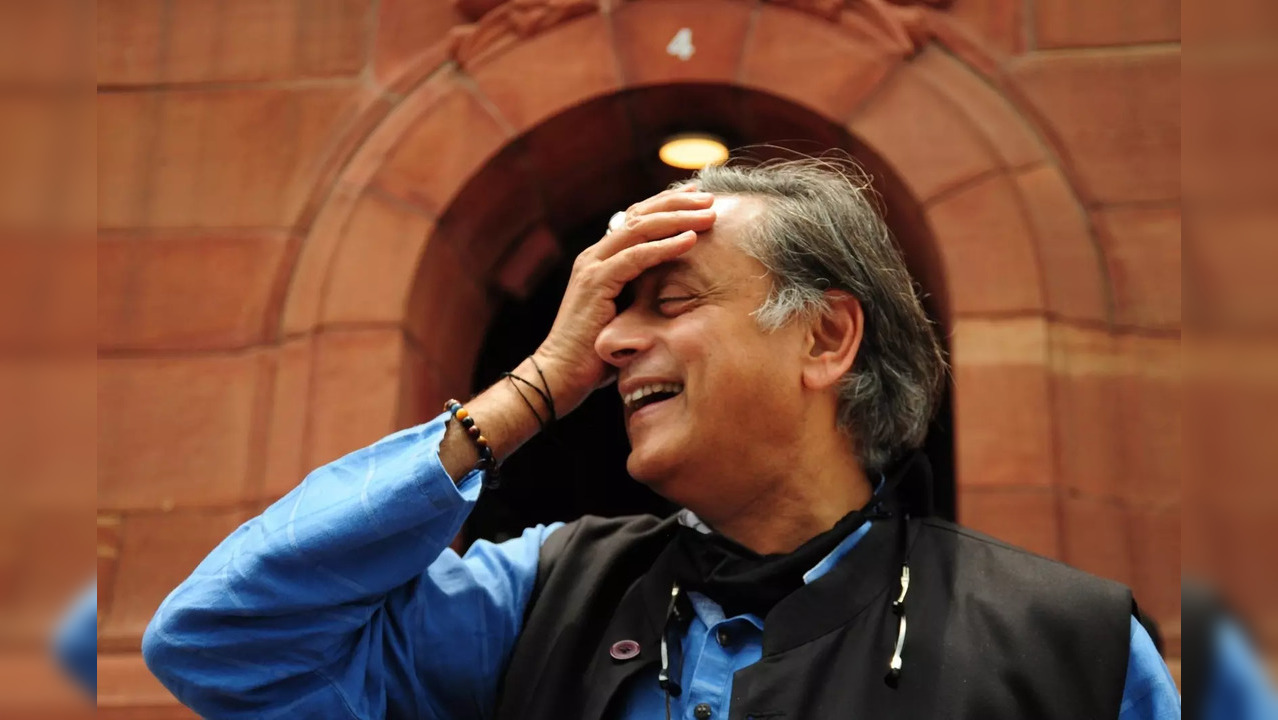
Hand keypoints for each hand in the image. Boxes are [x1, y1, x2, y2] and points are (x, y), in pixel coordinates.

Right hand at [533, 185, 715, 415]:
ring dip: (677, 218)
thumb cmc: (596, 354)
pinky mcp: (596, 283)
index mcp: (601, 259)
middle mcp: (595, 255)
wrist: (561, 374)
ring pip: (640, 228)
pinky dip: (665, 246)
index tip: (699, 199)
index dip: (668, 205)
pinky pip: (636, 256)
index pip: (637, 220)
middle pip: (640, 215)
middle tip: (710, 197)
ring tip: (708, 213)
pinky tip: (691, 240)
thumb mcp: (626, 315)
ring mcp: (593, 266)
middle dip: (677, 203)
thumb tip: (677, 291)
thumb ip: (642, 294)